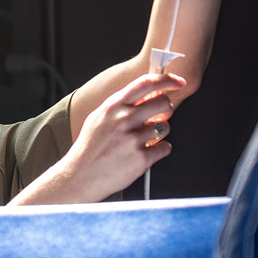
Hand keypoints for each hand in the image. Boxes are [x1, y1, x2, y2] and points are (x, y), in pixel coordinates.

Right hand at [66, 72, 184, 197]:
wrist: (80, 177)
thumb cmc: (89, 149)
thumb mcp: (98, 119)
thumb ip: (120, 106)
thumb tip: (146, 95)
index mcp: (112, 107)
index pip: (146, 83)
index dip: (167, 80)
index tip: (177, 82)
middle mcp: (123, 120)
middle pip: (162, 103)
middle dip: (166, 108)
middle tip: (160, 115)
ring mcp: (133, 139)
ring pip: (165, 126)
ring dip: (159, 133)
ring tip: (143, 140)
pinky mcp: (141, 158)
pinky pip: (165, 147)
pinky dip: (158, 151)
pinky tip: (142, 154)